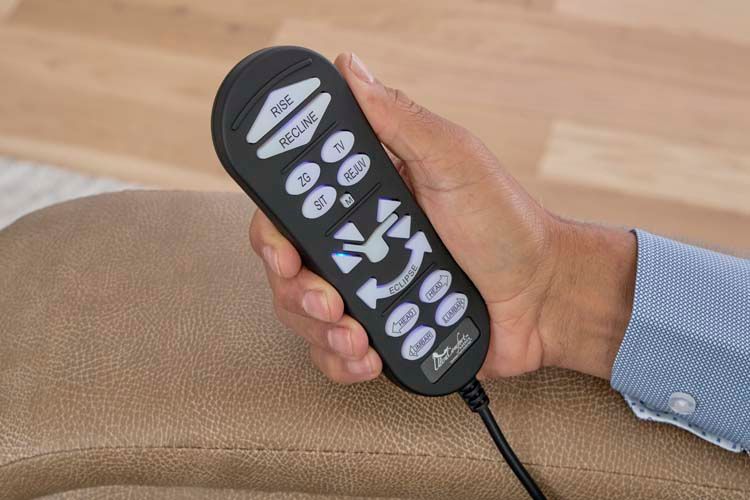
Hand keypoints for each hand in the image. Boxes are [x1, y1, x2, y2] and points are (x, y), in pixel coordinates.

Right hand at [249, 52, 636, 383]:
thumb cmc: (505, 224)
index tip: (284, 250)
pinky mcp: (380, 332)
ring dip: (320, 330)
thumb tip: (352, 70)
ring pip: (304, 315)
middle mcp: (356, 245)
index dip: (274, 232)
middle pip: (288, 268)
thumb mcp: (455, 160)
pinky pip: (335, 353)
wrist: (544, 297)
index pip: (292, 211)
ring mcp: (367, 291)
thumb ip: (401, 121)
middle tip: (328, 299)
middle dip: (297, 289)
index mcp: (364, 201)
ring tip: (358, 334)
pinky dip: (342, 361)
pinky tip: (368, 355)